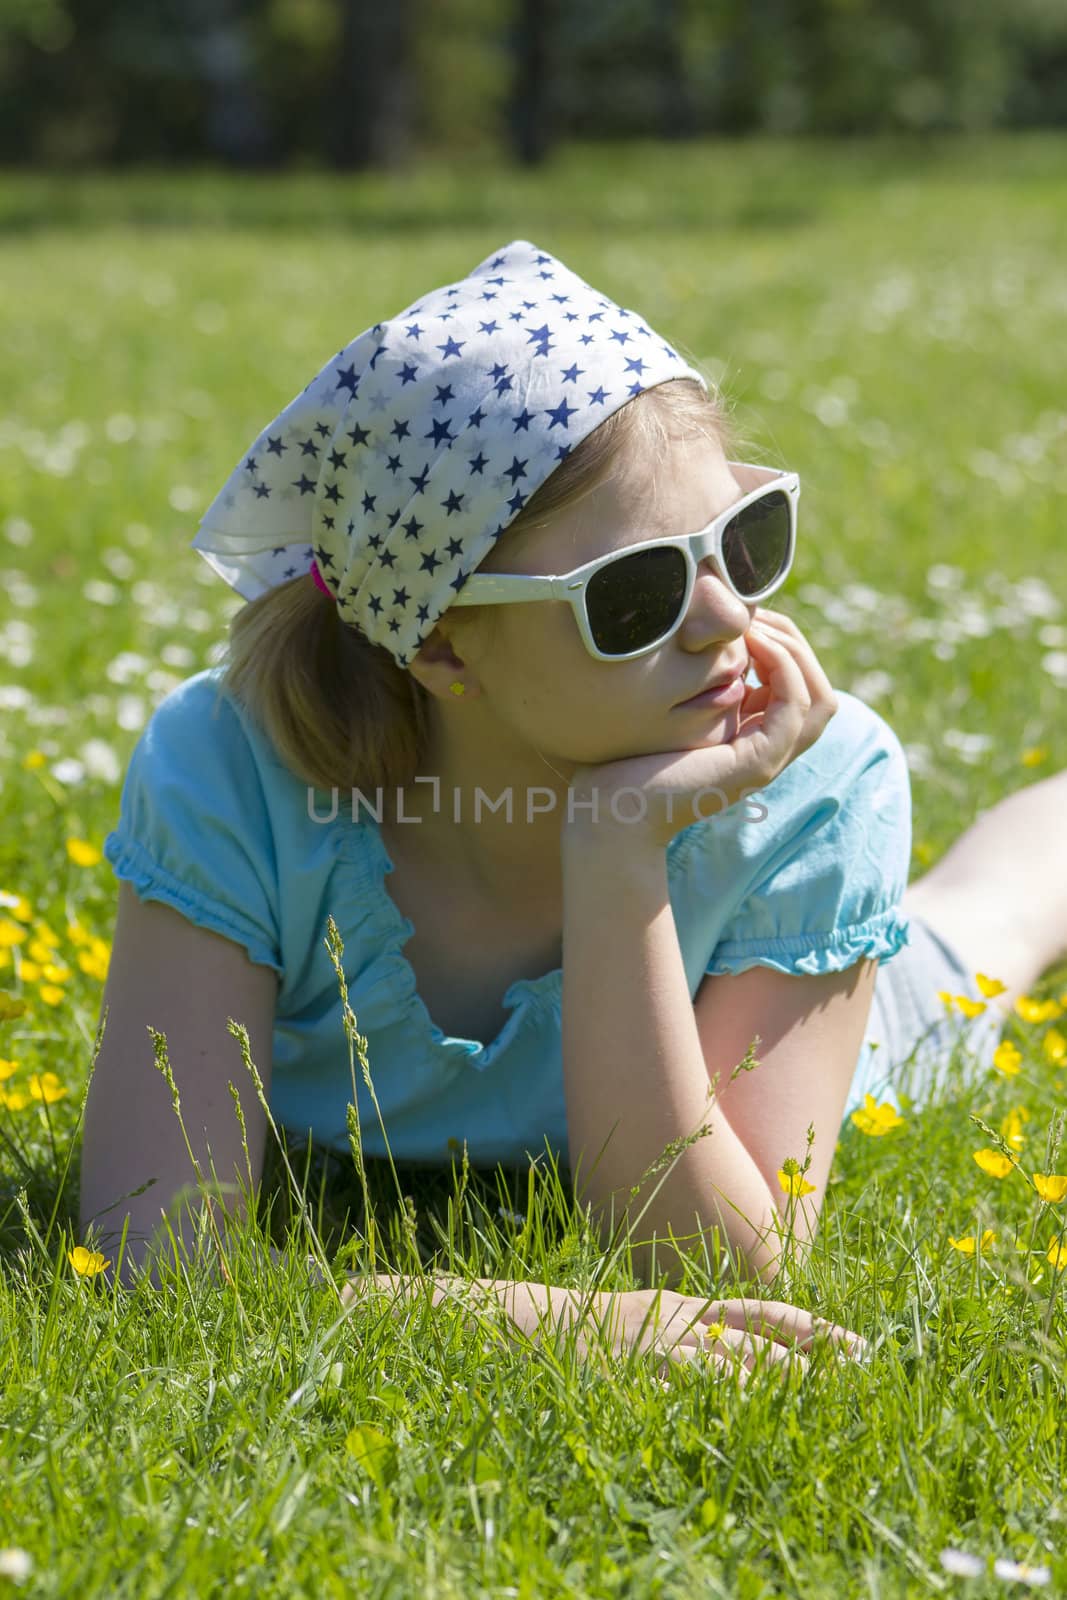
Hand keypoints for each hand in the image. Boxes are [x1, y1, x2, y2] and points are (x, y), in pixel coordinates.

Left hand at [566, 608, 838, 854]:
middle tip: (754, 613)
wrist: (607, 807)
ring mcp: (768, 760)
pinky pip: (797, 708)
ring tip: (754, 626)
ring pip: (821, 700)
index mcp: (753, 735)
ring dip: (794, 652)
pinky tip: (750, 645)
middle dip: (794, 641)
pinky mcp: (757, 764)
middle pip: (820, 689)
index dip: (782, 641)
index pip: (800, 683)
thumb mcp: (671, 706)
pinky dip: (783, 669)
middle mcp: (768, 749)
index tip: (744, 614)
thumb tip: (706, 635)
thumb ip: (698, 680)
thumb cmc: (623, 757)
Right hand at [567, 1288, 868, 1387]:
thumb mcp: (659, 1315)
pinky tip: (744, 1414)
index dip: (810, 1328)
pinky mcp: (638, 1374)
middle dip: (804, 1357)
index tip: (854, 1343)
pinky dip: (715, 1399)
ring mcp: (660, 1349)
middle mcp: (683, 1323)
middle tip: (850, 1373)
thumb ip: (702, 1328)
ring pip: (725, 1363)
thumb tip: (757, 1351)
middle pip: (754, 1338)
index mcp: (692, 1306)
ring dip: (770, 1380)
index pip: (763, 1313)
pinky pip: (684, 1387)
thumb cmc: (608, 1327)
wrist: (545, 1322)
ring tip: (809, 1396)